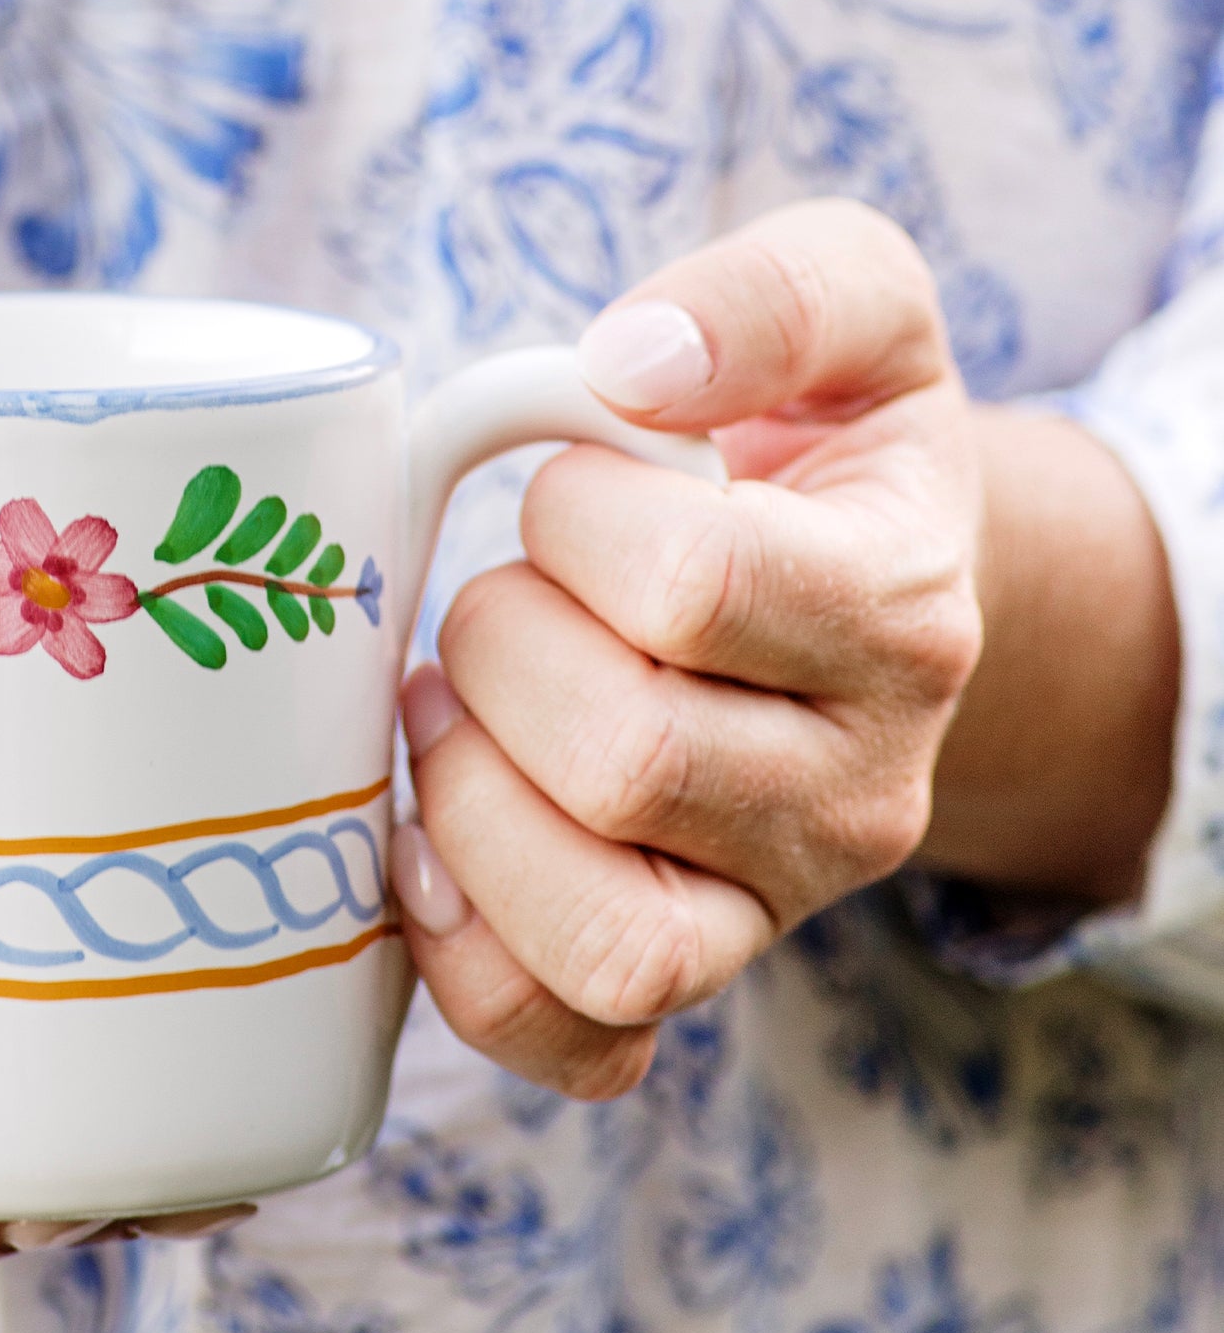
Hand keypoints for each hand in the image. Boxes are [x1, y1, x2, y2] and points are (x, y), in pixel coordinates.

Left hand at [391, 199, 985, 1098]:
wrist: (859, 602)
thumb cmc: (815, 458)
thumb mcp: (853, 319)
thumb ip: (776, 295)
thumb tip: (631, 366)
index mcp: (900, 614)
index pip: (690, 585)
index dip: (571, 518)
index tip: (562, 496)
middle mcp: (860, 789)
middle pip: (626, 761)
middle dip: (494, 652)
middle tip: (489, 605)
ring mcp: (774, 904)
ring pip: (604, 936)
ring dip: (469, 807)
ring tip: (446, 720)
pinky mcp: (689, 976)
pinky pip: (574, 1037)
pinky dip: (468, 960)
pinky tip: (433, 850)